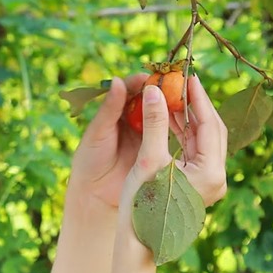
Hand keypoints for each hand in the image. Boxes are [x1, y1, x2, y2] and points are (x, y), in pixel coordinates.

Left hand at [70, 73, 186, 212]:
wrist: (95, 194)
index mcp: (116, 110)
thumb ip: (110, 108)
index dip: (141, 82)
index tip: (152, 79)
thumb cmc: (90, 160)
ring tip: (180, 100)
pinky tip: (183, 121)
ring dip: (170, 106)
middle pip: (149, 98)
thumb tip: (117, 80)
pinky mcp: (155, 149)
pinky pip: (166, 133)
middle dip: (161, 90)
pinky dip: (174, 125)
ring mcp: (145, 134)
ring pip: (160, 114)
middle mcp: (132, 119)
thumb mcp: (98, 132)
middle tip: (173, 85)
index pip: (131, 89)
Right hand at [115, 74, 228, 232]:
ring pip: (202, 140)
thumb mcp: (149, 159)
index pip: (209, 125)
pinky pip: (194, 151)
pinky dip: (182, 134)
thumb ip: (155, 123)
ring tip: (171, 96)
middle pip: (211, 131)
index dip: (198, 98)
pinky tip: (168, 118)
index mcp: (211, 173)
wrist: (138, 242)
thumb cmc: (142, 204)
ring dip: (187, 118)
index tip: (188, 76)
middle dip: (195, 105)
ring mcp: (209, 183)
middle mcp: (217, 178)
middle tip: (181, 82)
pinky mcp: (198, 185)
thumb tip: (156, 91)